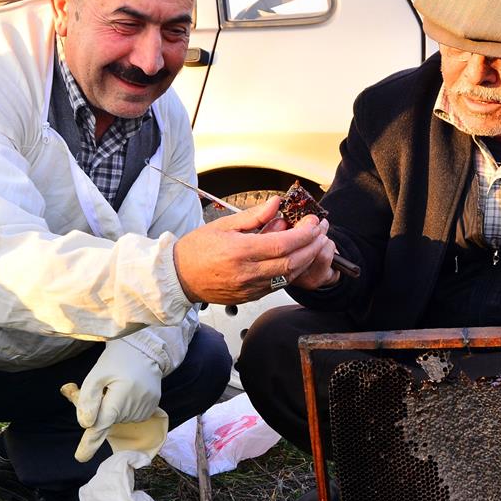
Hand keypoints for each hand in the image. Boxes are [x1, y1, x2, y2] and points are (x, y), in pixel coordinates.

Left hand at [66, 338, 161, 461]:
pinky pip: (131, 415)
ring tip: (118, 386)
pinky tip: (128, 391)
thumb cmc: (117, 360)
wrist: (145, 351)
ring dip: (114, 407)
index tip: (80, 458)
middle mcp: (135, 406)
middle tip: (103, 388)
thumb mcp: (96, 374)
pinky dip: (125, 407)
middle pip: (109, 419)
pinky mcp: (152, 406)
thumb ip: (88, 399)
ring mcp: (146, 408)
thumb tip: (86, 424)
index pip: (101, 425)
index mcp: (119, 397)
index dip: (89, 443)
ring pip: (120, 418)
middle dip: (101, 410)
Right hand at [173, 196, 333, 303]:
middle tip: (322, 230)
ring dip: (307, 258)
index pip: (283, 244)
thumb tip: (277, 204)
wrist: (178, 278)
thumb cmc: (197, 249)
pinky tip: (297, 256)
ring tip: (314, 242)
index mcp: (240, 252)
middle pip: (293, 262)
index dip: (305, 233)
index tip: (314, 221)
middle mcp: (248, 273)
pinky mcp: (252, 297)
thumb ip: (254, 216)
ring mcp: (251, 288)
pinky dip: (292, 270)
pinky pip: (279, 284)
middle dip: (313, 246)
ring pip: (289, 276)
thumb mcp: (224, 225)